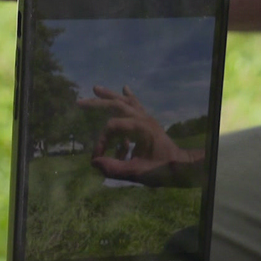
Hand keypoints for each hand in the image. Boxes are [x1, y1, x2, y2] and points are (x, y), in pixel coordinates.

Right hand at [78, 86, 202, 186]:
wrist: (181, 166)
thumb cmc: (161, 170)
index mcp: (140, 128)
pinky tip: (125, 88)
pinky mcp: (149, 122)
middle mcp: (143, 118)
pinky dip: (129, 97)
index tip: (97, 158)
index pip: (112, 127)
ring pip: (126, 102)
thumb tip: (94, 163)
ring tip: (96, 87)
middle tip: (79, 103)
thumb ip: (115, 168)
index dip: (101, 142)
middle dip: (97, 104)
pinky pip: (137, 105)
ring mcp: (147, 118)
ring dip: (110, 95)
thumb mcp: (137, 173)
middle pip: (116, 105)